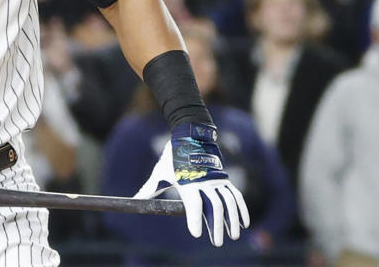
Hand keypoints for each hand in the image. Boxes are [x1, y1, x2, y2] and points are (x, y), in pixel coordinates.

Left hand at [134, 123, 249, 245]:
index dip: (195, 219)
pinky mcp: (224, 179)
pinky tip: (244, 223)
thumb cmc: (172, 158)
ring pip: (228, 202)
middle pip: (215, 207)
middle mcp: (205, 181)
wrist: (190, 136)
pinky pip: (235, 195)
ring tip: (233, 236)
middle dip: (216, 226)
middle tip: (216, 243)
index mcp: (188, 181)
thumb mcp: (160, 172)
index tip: (196, 234)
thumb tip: (134, 200)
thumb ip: (150, 188)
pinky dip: (241, 209)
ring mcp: (216, 180)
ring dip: (232, 220)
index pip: (194, 204)